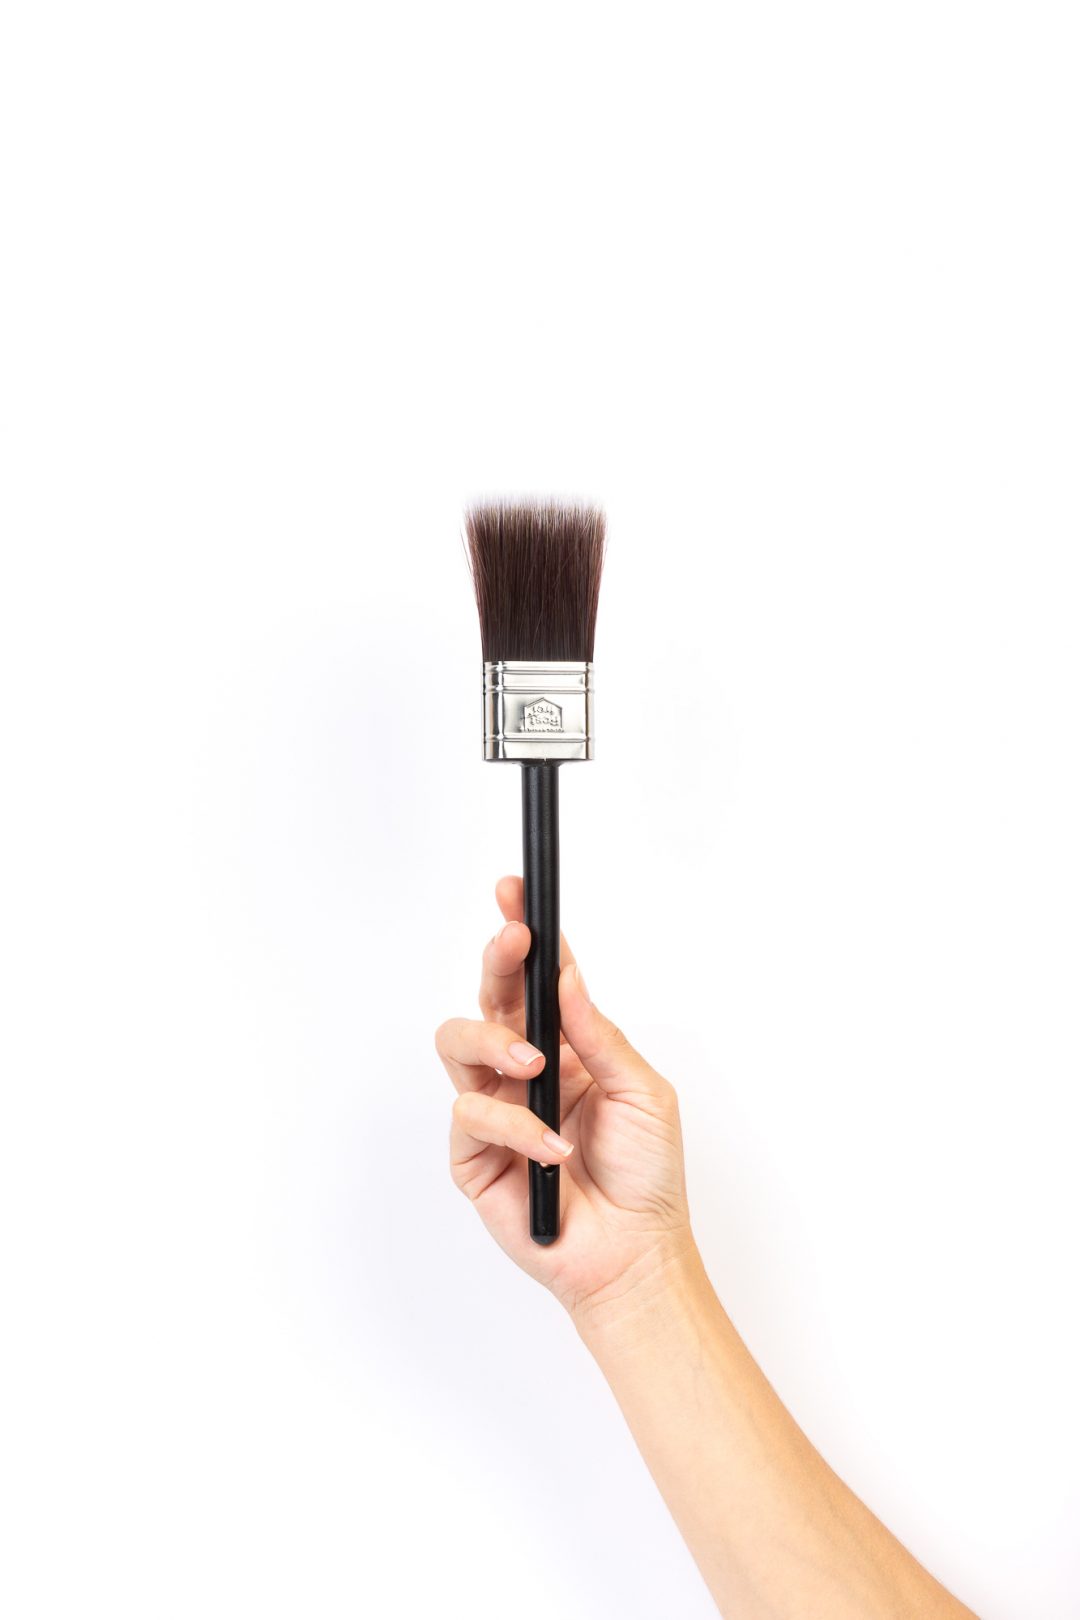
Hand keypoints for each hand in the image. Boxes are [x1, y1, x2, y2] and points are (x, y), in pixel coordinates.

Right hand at [435, 876, 696, 1323]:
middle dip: (497, 960)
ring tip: (534, 1067)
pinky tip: (551, 1149)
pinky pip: (471, 1115)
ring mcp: (496, 1110)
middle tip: (512, 940)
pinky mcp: (474, 1155)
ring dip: (494, 1042)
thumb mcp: (642, 1091)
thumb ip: (598, 1034)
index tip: (516, 894)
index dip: (523, 936)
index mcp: (567, 1048)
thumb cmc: (647, 1176)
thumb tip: (565, 976)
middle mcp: (525, 1071)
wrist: (634, 1254)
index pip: (537, 981)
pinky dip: (513, 1127)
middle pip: (491, 997)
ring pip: (458, 1042)